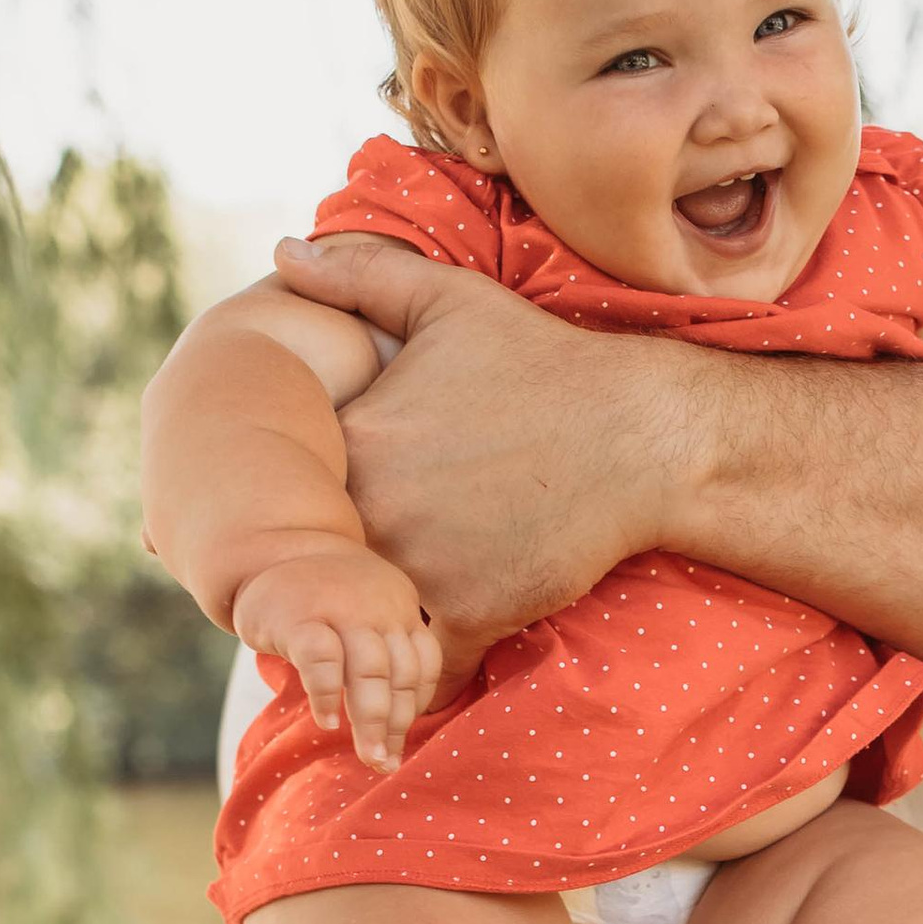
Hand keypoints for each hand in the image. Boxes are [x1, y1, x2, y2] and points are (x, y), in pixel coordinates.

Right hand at [231, 536, 439, 774]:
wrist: (272, 545)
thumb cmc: (322, 596)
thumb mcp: (368, 611)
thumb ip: (386, 651)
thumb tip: (397, 724)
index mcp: (400, 608)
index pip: (424, 663)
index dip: (415, 706)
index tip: (404, 741)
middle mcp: (379, 607)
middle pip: (400, 672)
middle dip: (397, 725)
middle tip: (388, 764)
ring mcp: (340, 609)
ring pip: (369, 670)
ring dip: (372, 721)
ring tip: (369, 756)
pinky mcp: (300, 617)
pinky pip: (322, 662)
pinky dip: (326, 696)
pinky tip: (326, 722)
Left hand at [271, 235, 676, 645]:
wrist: (640, 435)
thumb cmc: (546, 364)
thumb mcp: (449, 300)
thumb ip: (358, 274)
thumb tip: (282, 252)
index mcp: (355, 438)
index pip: (288, 490)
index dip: (300, 504)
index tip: (323, 510)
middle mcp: (375, 509)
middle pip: (322, 560)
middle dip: (331, 572)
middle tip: (348, 575)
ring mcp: (422, 568)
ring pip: (368, 618)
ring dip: (374, 627)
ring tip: (383, 629)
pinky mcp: (472, 615)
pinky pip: (426, 667)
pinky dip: (427, 671)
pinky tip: (433, 657)